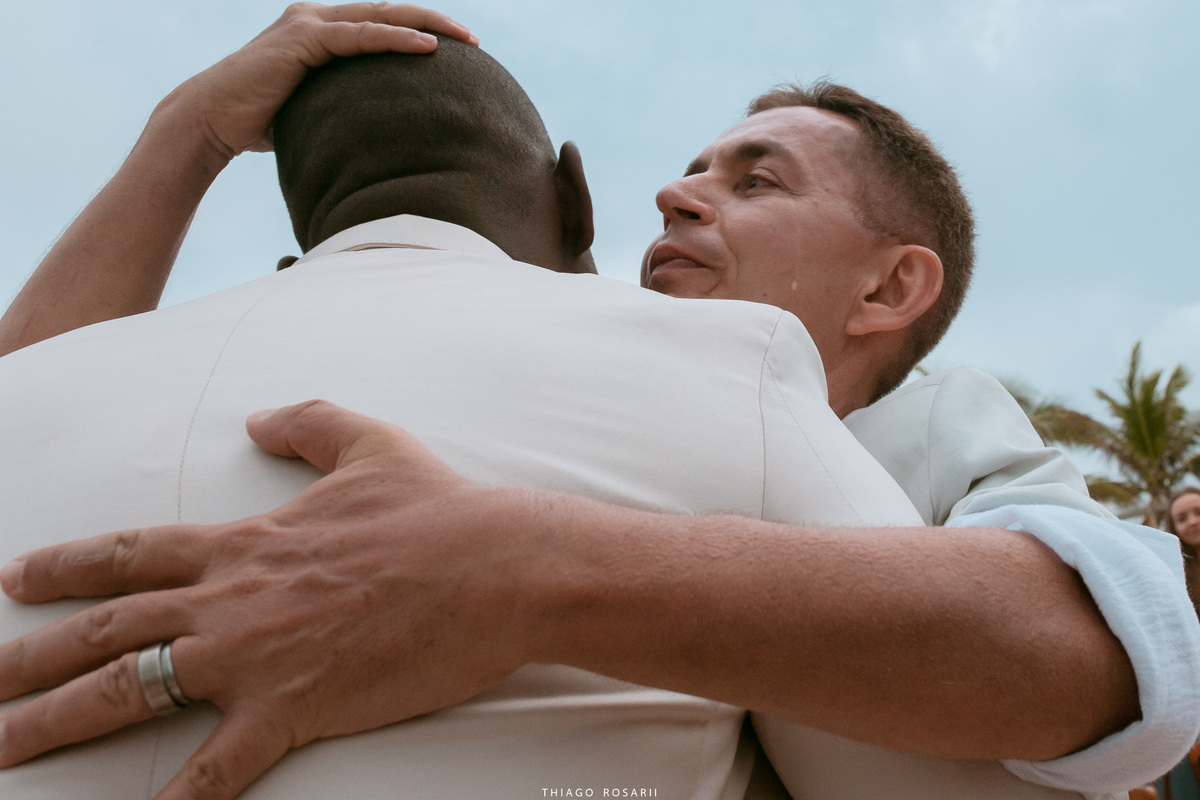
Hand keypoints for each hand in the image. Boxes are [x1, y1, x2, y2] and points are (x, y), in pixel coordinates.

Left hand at [0, 400, 531, 799]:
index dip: (67, 565)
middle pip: (104, 628)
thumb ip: (307, 421)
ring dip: (54, 724)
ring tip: (0, 750)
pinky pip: (215, 769)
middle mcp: (232, 599)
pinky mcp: (294, 707)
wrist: (496, 565)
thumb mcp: (371, 443)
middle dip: (25, 657)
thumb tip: (260, 416)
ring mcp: (256, 655)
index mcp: (247, 542)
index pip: (132, 552)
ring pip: (128, 692)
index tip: (14, 578)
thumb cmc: (439, 508)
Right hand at [163, 2, 477, 158]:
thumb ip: (342, 112)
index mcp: (321, 32)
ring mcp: (308, 23)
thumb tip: (375, 143)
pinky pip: (360, 35)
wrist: (212, 121)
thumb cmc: (260, 124)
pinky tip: (427, 48)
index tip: (457, 50)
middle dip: (434, 23)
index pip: (380, 25)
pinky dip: (395, 39)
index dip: (419, 32)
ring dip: (426, 26)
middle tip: (474, 40)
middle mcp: (316, 19)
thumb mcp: (313, 114)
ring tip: (464, 40)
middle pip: (388, 12)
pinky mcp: (302, 38)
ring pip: (380, 17)